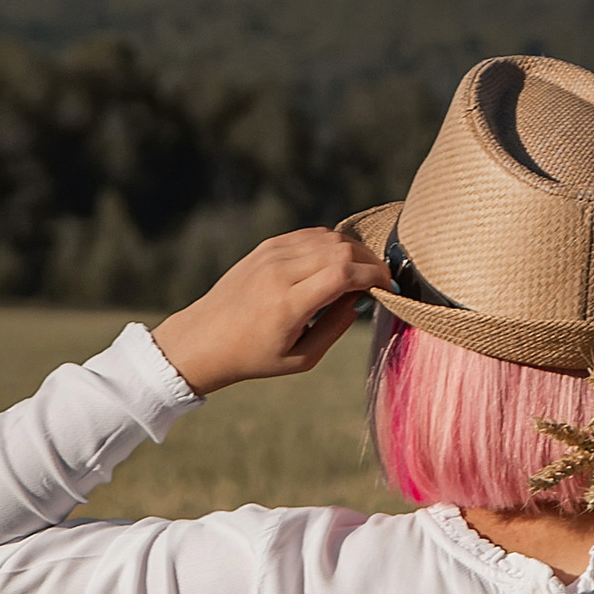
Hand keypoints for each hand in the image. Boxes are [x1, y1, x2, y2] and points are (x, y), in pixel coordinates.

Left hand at [152, 228, 389, 396]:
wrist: (206, 338)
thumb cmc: (256, 356)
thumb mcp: (302, 358)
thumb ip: (335, 326)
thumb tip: (362, 298)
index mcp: (288, 304)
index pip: (343, 272)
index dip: (374, 275)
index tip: (387, 287)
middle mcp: (280, 272)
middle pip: (341, 249)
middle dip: (370, 262)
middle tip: (379, 280)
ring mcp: (271, 254)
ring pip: (329, 238)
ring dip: (353, 252)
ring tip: (360, 274)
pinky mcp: (266, 247)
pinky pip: (310, 236)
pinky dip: (331, 246)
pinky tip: (336, 264)